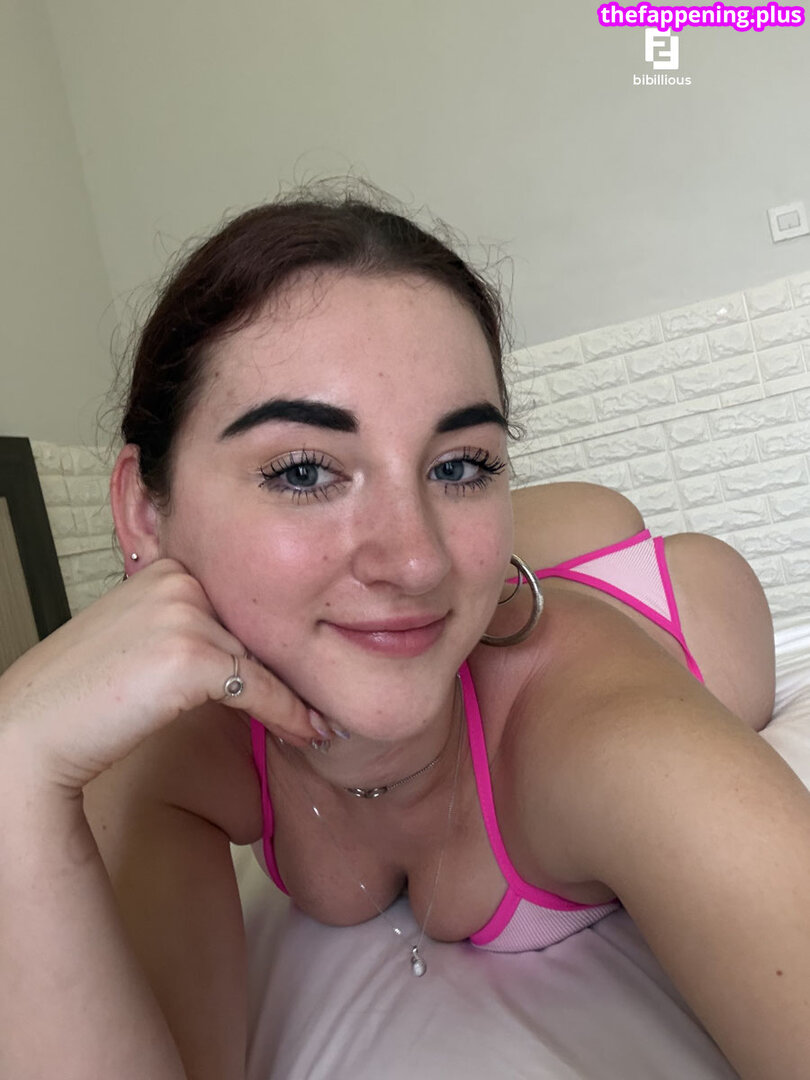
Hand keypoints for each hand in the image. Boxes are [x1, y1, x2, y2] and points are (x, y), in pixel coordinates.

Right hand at [0, 558, 322, 790]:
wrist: (31, 732)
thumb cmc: (83, 693)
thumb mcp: (140, 637)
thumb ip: (189, 628)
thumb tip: (251, 657)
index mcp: (165, 568)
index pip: (236, 605)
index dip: (268, 644)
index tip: (300, 672)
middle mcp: (176, 580)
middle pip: (252, 629)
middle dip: (284, 669)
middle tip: (320, 703)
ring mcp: (183, 614)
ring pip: (261, 659)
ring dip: (292, 696)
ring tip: (317, 723)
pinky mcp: (191, 656)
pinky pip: (260, 688)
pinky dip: (288, 715)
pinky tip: (309, 733)